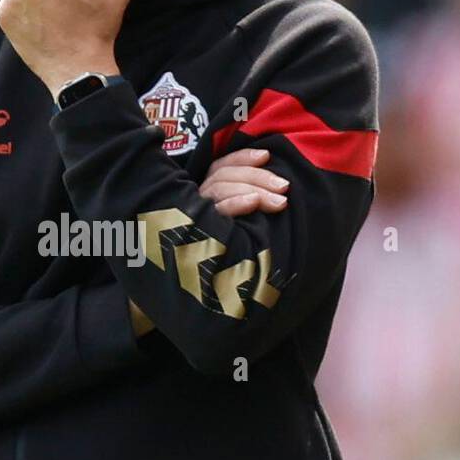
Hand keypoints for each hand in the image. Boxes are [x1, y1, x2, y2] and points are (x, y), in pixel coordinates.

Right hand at [128, 149, 288, 337]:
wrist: (174, 304)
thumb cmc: (205, 270)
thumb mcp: (223, 235)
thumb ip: (236, 212)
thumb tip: (272, 196)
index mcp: (197, 198)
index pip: (219, 167)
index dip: (242, 158)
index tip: (268, 155)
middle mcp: (190, 203)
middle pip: (223, 175)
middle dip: (257, 176)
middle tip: (285, 186)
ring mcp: (189, 218)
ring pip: (220, 188)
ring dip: (254, 189)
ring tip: (280, 201)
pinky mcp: (191, 235)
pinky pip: (214, 213)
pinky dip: (236, 204)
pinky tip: (254, 204)